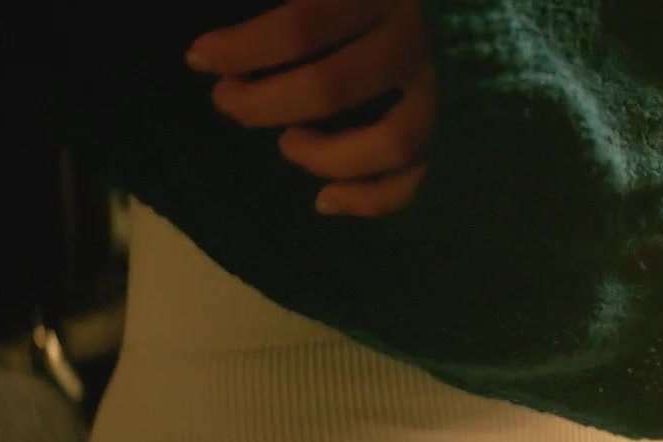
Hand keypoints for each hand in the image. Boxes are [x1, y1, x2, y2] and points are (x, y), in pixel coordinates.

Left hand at [186, 0, 435, 216]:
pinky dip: (372, 200)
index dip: (244, 48)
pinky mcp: (462, 125)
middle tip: (227, 100)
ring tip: (288, 145)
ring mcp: (446, 87)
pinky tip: (326, 200)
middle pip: (331, 87)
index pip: (302, 26)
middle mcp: (417, 39)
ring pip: (389, 141)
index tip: (199, 57)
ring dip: (325, 156)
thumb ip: (311, 0)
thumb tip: (222, 38)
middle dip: (263, 103)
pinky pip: (421, 175)